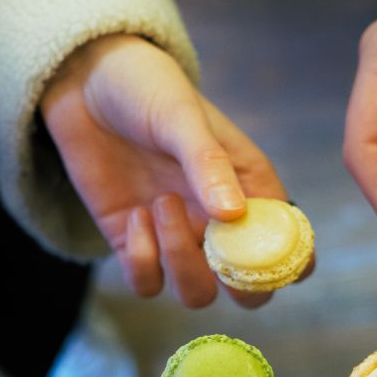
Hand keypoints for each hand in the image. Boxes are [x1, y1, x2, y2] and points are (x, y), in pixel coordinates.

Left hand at [41, 34, 292, 307]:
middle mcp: (220, 225)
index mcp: (251, 192)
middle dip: (238, 287)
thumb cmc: (149, 90)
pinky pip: (147, 283)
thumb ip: (209, 164)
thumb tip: (234, 215)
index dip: (289, 265)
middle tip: (215, 250)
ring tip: (161, 203)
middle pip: (248, 290)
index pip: (290, 249)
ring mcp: (179, 238)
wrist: (86, 84)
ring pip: (197, 293)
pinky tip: (134, 213)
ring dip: (181, 260)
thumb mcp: (182, 117)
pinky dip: (142, 260)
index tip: (268, 255)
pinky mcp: (136, 245)